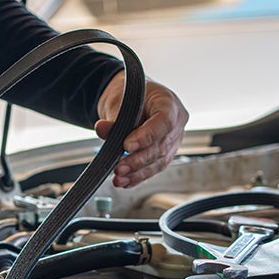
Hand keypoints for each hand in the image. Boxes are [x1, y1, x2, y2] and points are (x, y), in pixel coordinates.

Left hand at [95, 71, 188, 187]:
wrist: (133, 100)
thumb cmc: (131, 96)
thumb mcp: (120, 101)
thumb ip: (114, 118)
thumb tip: (101, 129)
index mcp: (169, 103)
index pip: (163, 122)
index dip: (146, 136)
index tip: (127, 146)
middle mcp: (176, 123)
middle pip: (161, 146)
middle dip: (138, 160)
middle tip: (119, 168)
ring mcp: (173, 140)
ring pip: (159, 161)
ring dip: (137, 172)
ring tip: (119, 179)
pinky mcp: (165, 154)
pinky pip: (154, 168)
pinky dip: (138, 177)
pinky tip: (125, 182)